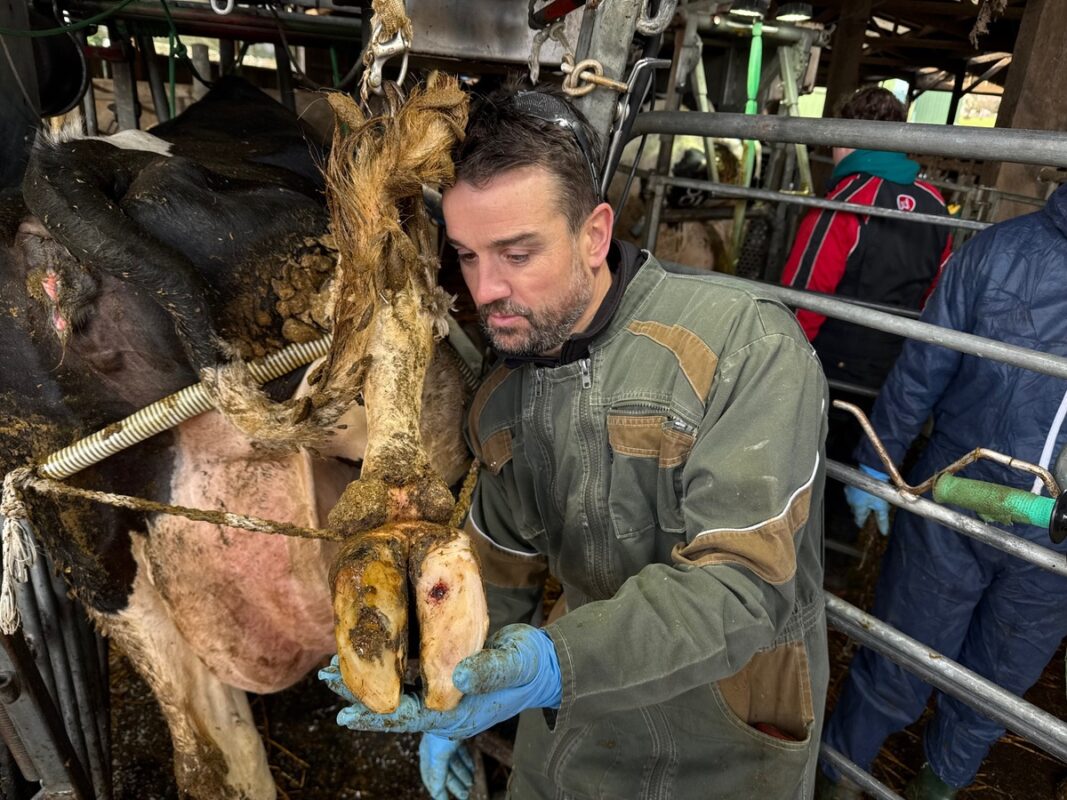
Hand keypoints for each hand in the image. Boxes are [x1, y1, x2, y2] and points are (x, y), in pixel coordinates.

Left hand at [317, 624, 561, 738]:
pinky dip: (387, 666)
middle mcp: (444, 708)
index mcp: (457, 713)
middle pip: (393, 706)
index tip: (344, 713)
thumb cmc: (531, 665)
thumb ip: (490, 671)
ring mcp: (443, 694)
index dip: (376, 715)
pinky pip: (409, 675)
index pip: (408, 717)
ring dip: (368, 680)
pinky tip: (372, 651)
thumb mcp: (515, 665)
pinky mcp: (444, 676)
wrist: (544, 664)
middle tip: (325, 677)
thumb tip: (458, 673)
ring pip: (397, 690)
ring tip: (335, 665)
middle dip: (359, 695)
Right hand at [420, 733, 473, 799]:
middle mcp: (436, 749)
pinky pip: (463, 752)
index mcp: (428, 755)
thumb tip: (436, 795)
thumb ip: (436, 777)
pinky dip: (467, 762)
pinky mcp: (459, 735)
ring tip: (471, 784)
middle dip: (455, 785)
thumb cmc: (442, 734)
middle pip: (445, 772)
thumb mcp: (438, 759)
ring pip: (455, 763)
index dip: (437, 790)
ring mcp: (448, 742)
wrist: (451, 709)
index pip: (430, 778)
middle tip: (465, 796)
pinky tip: (473, 769)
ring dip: (463, 775)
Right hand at [844, 464, 890, 535]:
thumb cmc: (876, 487)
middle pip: (856, 510)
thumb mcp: (881, 506)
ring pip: (854, 501)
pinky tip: (866, 490)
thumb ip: (882, 520)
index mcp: (857, 508)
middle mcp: (850, 501)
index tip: (865, 523)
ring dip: (860, 502)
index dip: (862, 522)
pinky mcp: (850, 484)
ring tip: (870, 498)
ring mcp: (849, 492)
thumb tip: (883, 531)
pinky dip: (859, 494)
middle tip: (871, 509)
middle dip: (863, 510)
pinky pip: (853, 493)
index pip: (858, 519)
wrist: (871, 469)